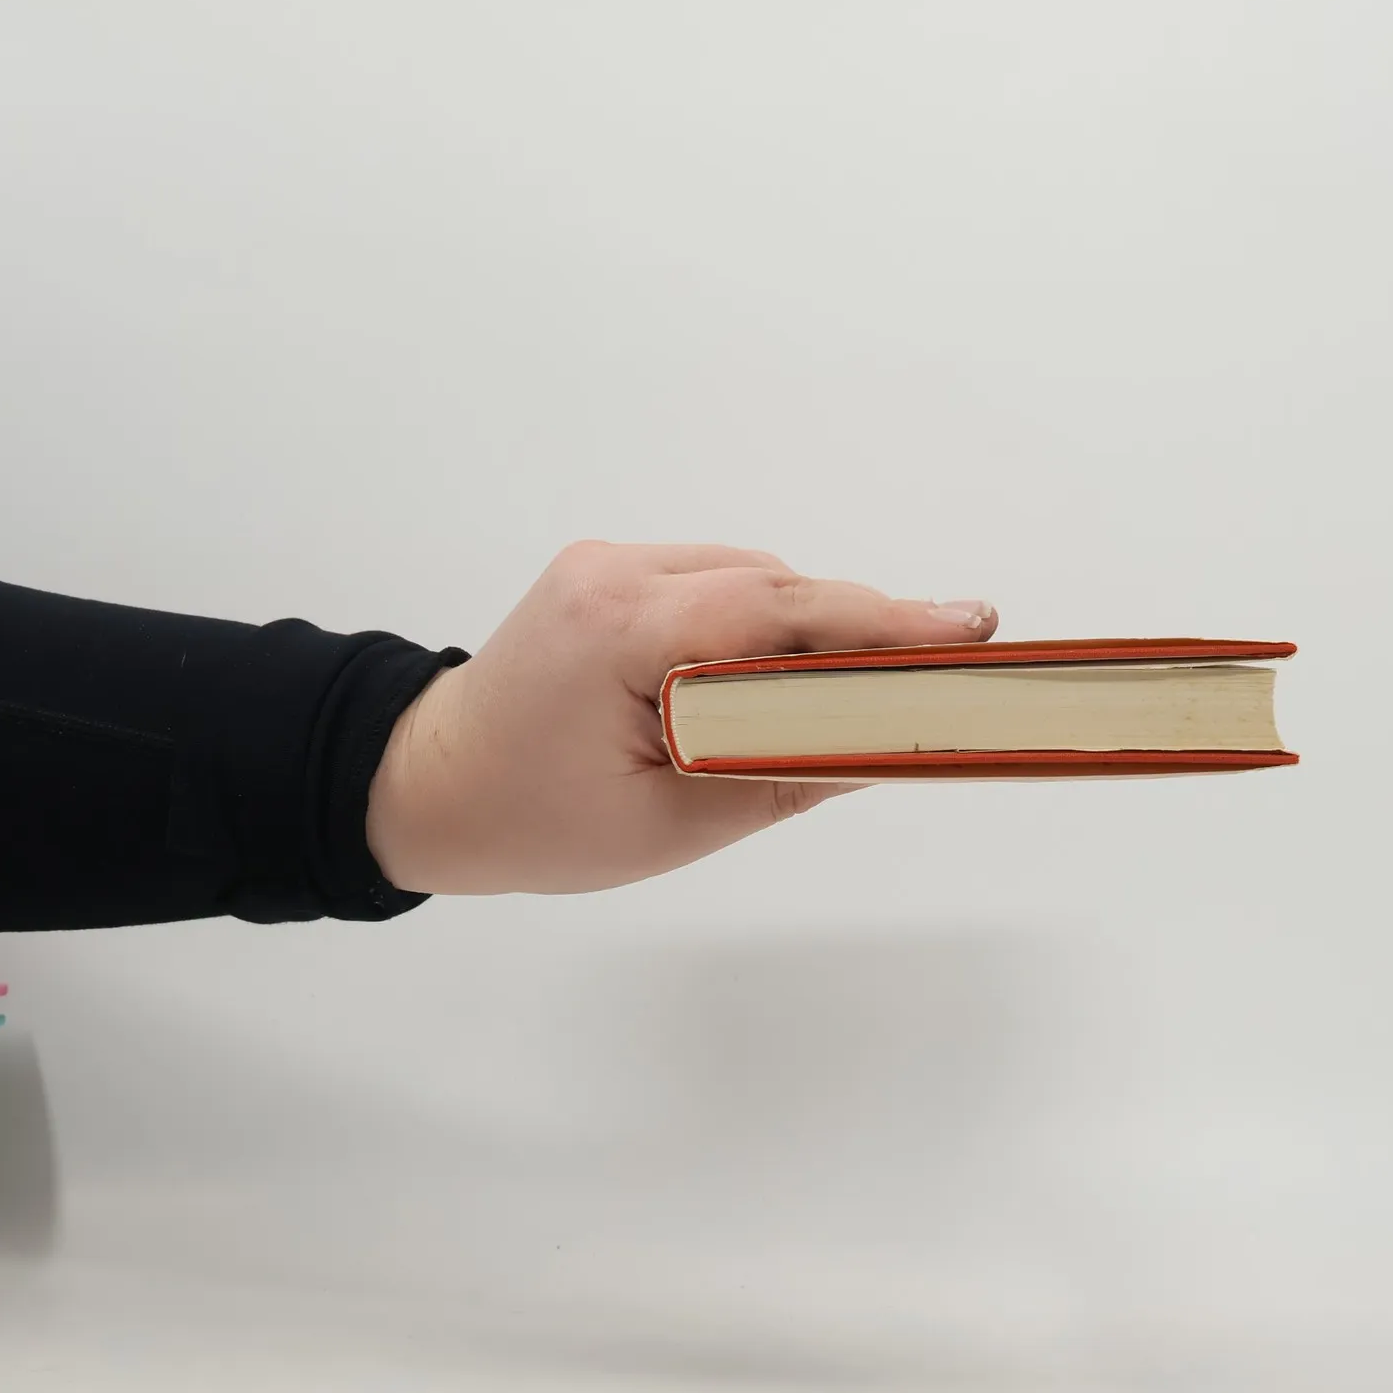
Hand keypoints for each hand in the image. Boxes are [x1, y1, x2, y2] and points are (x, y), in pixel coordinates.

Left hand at [366, 540, 997, 894]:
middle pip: (773, 587)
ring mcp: (606, 566)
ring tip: (862, 693)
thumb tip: (883, 745)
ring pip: (748, 582)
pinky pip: (713, 586)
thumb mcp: (670, 825)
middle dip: (860, 629)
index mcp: (617, 631)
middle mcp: (611, 574)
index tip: (967, 628)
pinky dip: (759, 626)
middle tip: (946, 669)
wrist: (425, 788)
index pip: (777, 608)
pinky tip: (783, 680)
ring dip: (805, 631)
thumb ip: (783, 778)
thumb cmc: (527, 821)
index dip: (882, 621)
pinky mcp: (607, 577)